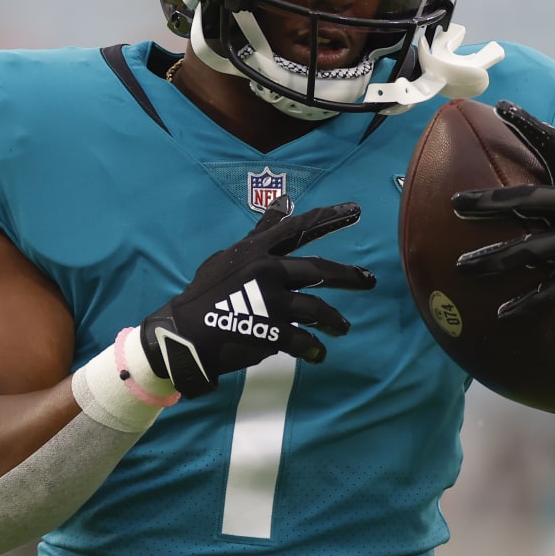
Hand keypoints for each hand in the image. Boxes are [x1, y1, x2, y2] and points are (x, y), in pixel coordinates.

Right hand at [141, 195, 375, 395]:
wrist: (184, 334)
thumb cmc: (207, 293)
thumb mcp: (231, 255)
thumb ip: (262, 232)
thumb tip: (286, 201)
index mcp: (257, 251)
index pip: (298, 228)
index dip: (329, 218)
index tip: (356, 210)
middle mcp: (267, 271)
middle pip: (319, 271)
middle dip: (349, 277)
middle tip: (370, 281)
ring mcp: (269, 303)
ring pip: (317, 309)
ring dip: (335, 321)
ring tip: (342, 328)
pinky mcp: (269, 333)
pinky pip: (303, 341)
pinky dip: (314, 349)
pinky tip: (318, 354)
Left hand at [451, 102, 554, 344]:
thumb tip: (533, 124)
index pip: (552, 141)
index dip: (527, 123)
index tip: (501, 108)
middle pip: (525, 201)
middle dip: (486, 203)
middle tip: (455, 205)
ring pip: (529, 251)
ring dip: (492, 260)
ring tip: (462, 266)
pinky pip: (553, 291)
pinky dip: (528, 304)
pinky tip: (501, 314)